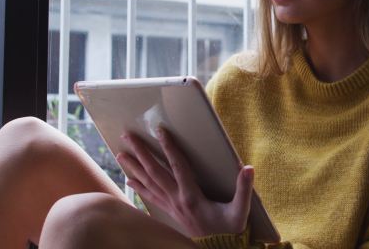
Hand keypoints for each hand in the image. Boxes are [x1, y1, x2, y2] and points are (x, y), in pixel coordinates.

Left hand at [115, 128, 253, 237]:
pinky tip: (129, 179)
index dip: (169, 147)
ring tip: (121, 153)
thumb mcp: (240, 211)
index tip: (160, 131)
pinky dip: (139, 186)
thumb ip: (244, 189)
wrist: (218, 248)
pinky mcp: (170, 211)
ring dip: (134, 167)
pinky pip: (150, 196)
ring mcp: (171, 206)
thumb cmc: (229, 229)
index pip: (177, 166)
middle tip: (127, 136)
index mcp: (192, 196)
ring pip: (149, 183)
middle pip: (155, 172)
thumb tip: (248, 167)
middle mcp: (177, 199)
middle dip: (141, 153)